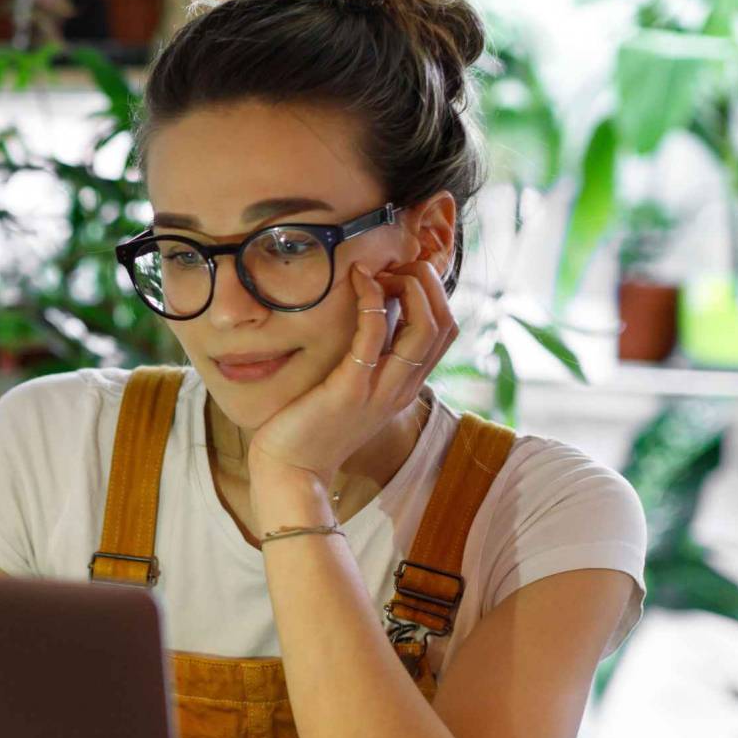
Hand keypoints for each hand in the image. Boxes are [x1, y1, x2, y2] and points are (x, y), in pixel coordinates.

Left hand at [243, 259, 457, 510]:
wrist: (292, 471)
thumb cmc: (313, 426)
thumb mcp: (352, 390)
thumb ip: (369, 360)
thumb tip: (371, 315)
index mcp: (405, 386)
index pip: (445, 331)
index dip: (433, 293)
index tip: (400, 274)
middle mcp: (402, 388)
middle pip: (445, 324)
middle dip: (428, 283)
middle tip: (394, 265)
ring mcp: (380, 389)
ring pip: (425, 328)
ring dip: (409, 287)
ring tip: (380, 269)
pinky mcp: (350, 389)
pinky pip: (374, 336)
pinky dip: (372, 302)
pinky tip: (358, 281)